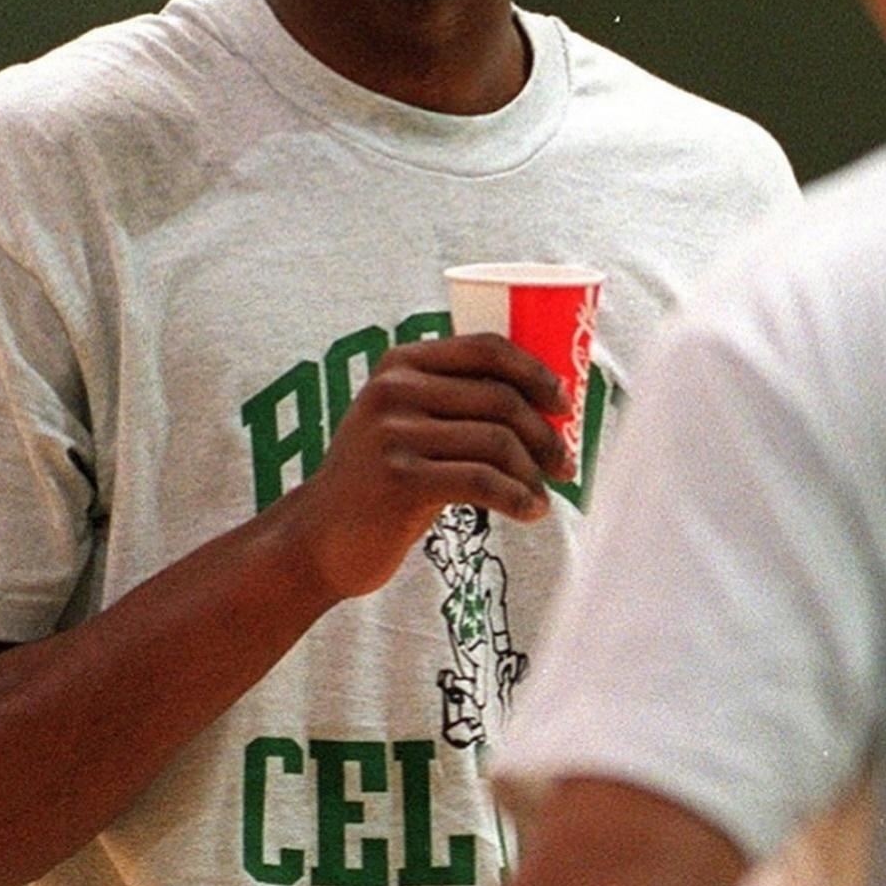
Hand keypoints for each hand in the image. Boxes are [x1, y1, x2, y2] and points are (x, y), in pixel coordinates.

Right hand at [286, 332, 570, 598]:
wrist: (319, 537)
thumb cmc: (379, 480)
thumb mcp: (404, 422)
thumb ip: (453, 399)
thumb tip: (546, 399)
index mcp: (400, 363)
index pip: (486, 348)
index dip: (535, 372)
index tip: (564, 404)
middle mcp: (394, 389)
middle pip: (500, 397)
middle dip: (545, 434)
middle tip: (566, 465)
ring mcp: (394, 432)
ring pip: (497, 441)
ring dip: (534, 473)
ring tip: (544, 496)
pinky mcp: (401, 478)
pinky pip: (483, 481)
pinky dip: (518, 498)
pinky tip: (531, 512)